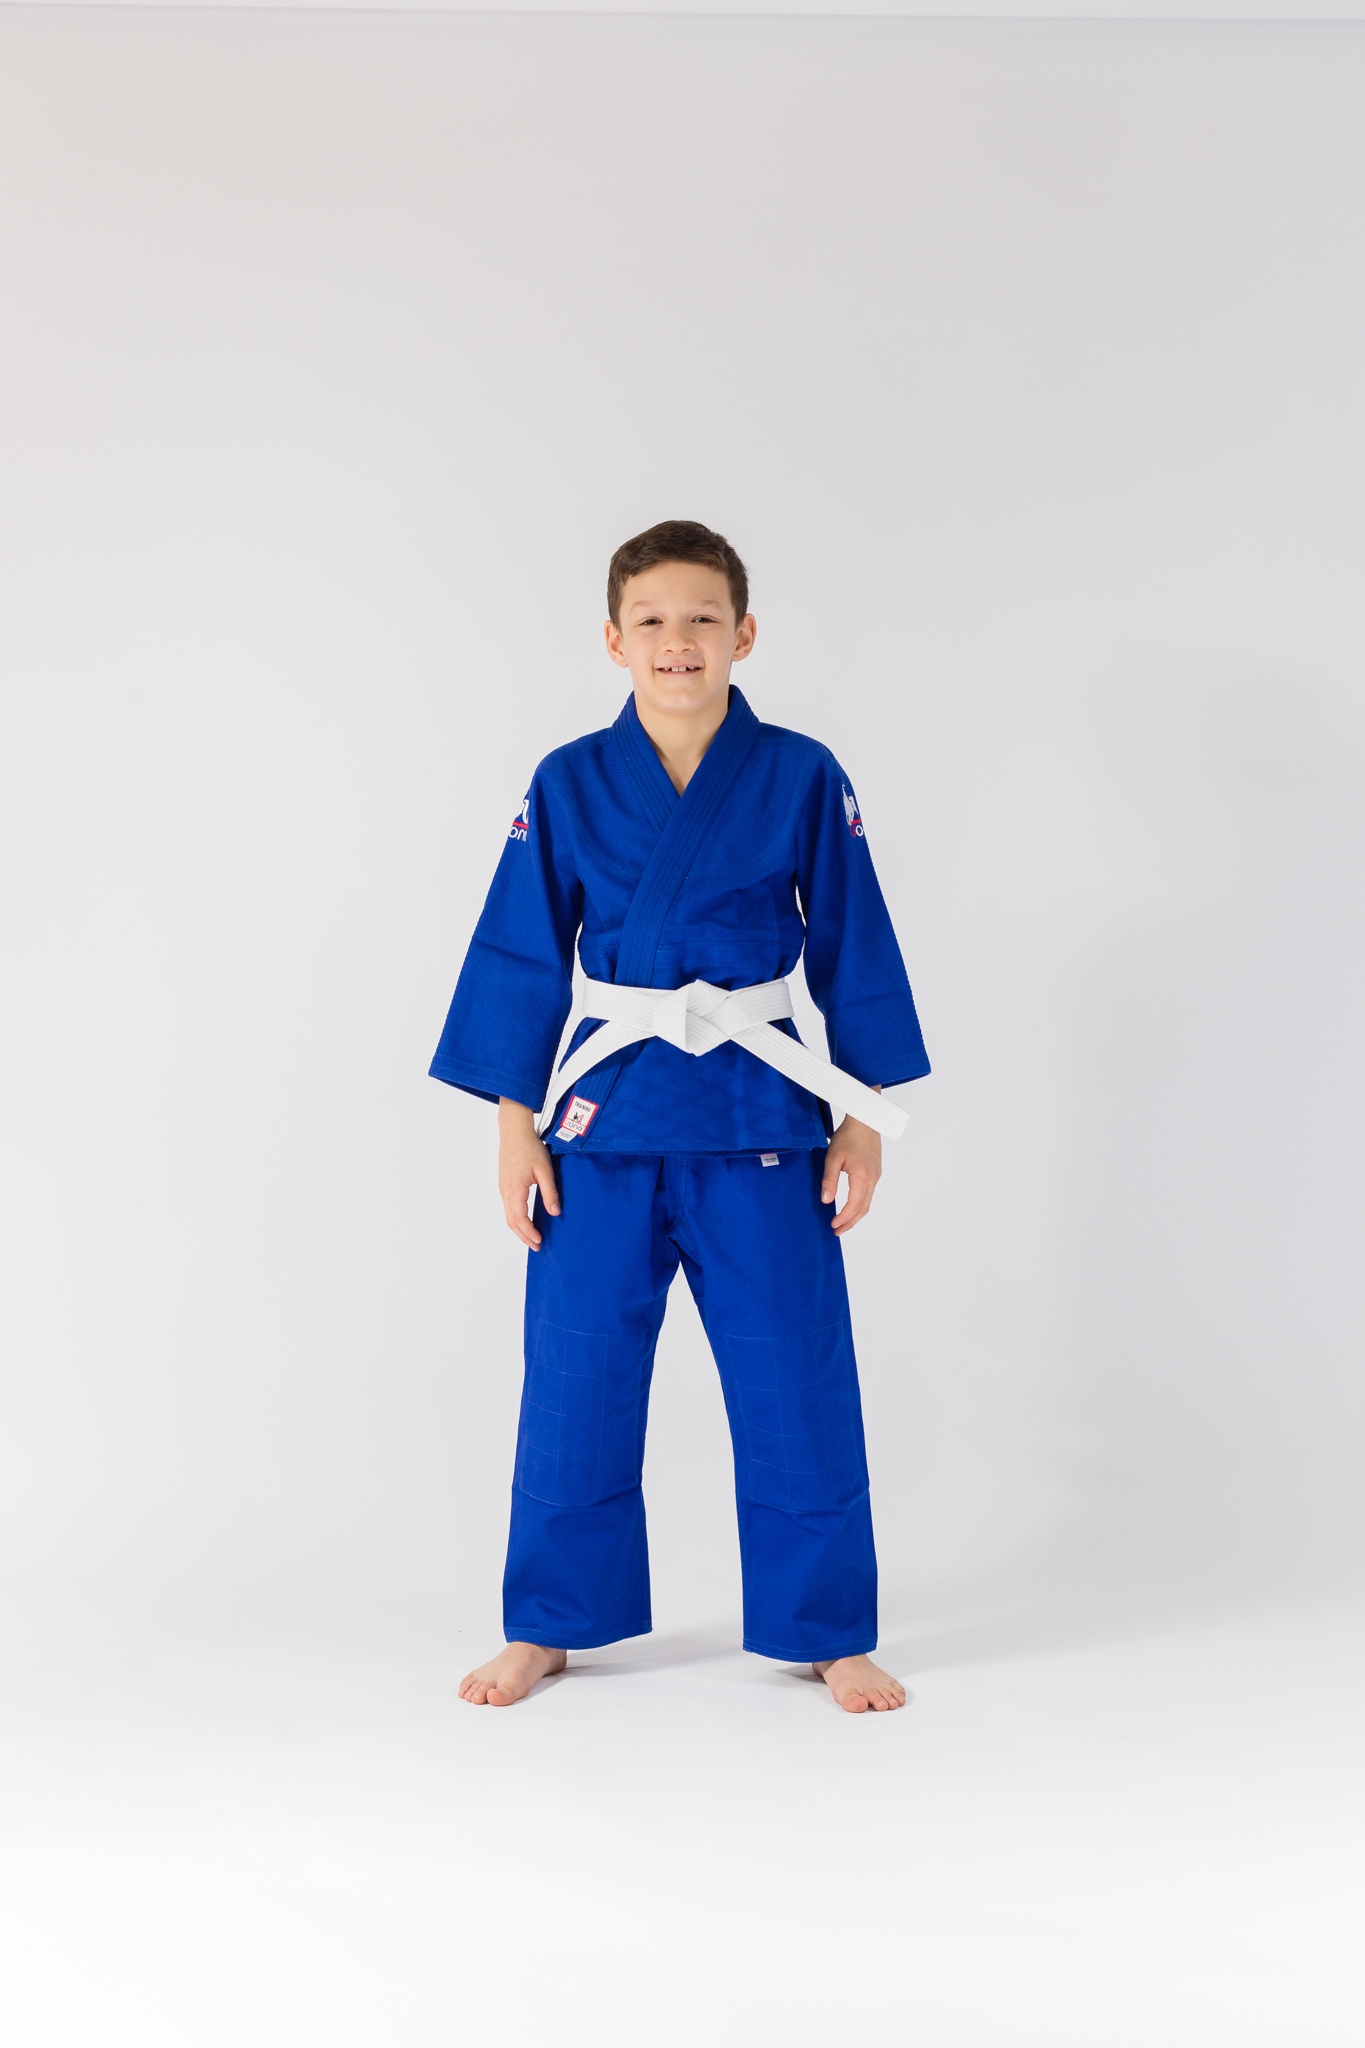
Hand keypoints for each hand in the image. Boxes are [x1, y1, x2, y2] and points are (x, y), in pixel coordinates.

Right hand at [497, 1098, 560, 1249]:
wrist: (514, 1131)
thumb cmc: (530, 1148)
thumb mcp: (544, 1170)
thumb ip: (550, 1192)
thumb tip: (555, 1212)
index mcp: (515, 1190)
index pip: (520, 1219)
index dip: (529, 1233)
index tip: (539, 1242)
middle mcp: (505, 1191)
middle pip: (511, 1221)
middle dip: (523, 1236)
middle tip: (536, 1246)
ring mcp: (503, 1188)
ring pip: (508, 1215)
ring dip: (518, 1229)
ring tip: (531, 1237)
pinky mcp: (504, 1184)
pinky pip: (507, 1207)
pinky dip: (515, 1219)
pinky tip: (524, 1220)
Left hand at [820, 1111, 881, 1232]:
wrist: (865, 1120)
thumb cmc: (849, 1136)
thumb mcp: (833, 1158)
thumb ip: (829, 1180)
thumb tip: (825, 1200)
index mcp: (862, 1178)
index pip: (854, 1206)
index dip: (844, 1218)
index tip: (833, 1225)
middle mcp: (872, 1180)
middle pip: (863, 1209)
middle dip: (850, 1222)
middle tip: (837, 1231)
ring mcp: (876, 1176)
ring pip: (867, 1202)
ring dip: (856, 1215)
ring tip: (843, 1222)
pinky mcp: (875, 1171)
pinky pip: (869, 1194)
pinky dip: (860, 1205)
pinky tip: (851, 1205)